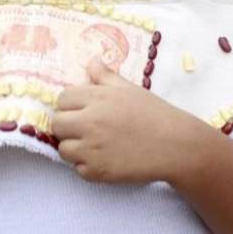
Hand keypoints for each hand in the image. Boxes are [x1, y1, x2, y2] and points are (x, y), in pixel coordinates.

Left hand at [53, 59, 196, 183]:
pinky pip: (78, 169)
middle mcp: (90, 122)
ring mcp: (91, 148)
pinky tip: (107, 159)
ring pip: (63, 149)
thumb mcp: (129, 89)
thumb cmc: (154, 113)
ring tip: (97, 145)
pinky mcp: (96, 172)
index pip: (63, 98)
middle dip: (68, 126)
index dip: (72, 104)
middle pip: (57, 124)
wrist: (175, 145)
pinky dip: (88, 167)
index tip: (84, 110)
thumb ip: (105, 76)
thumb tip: (91, 61)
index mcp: (97, 98)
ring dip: (76, 148)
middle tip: (87, 129)